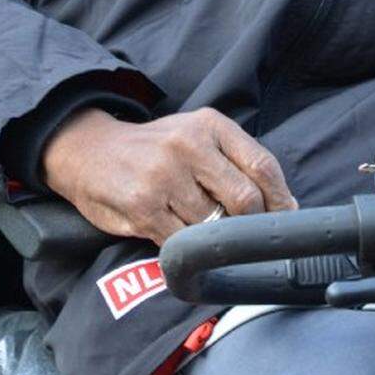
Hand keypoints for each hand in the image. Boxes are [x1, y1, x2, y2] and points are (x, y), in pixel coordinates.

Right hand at [41, 105, 296, 243]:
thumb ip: (237, 162)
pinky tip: (181, 240)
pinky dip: (189, 250)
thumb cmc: (154, 150)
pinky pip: (183, 242)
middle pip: (245, 199)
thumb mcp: (196, 136)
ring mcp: (164, 176)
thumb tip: (285, 206)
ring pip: (214, 226)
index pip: (263, 165)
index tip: (283, 220)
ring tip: (202, 232)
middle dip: (250, 225)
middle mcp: (189, 145)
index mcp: (210, 125)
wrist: (88, 151)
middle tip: (245, 235)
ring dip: (214, 239)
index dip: (280, 200)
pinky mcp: (143, 206)